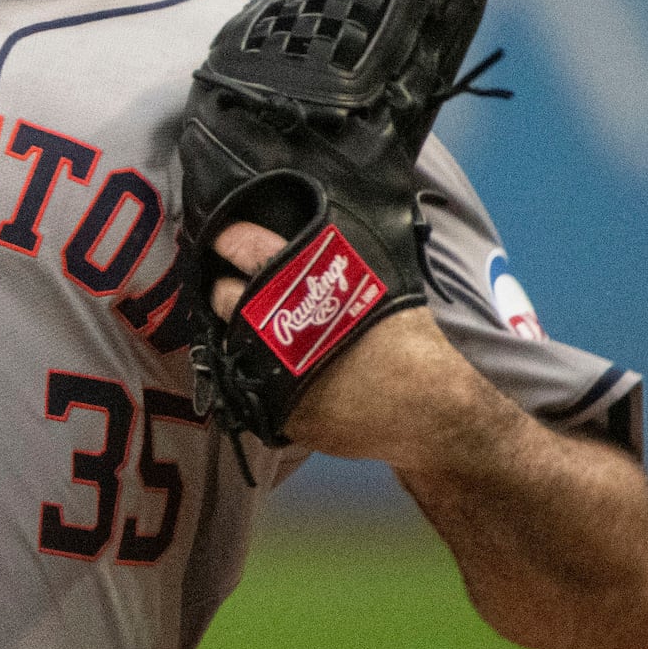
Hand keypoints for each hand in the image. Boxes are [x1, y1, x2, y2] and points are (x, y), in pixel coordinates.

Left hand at [207, 220, 474, 465]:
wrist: (428, 406)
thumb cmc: (410, 339)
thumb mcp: (375, 281)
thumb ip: (334, 264)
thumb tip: (314, 243)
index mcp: (306, 282)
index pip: (249, 248)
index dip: (230, 240)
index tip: (220, 239)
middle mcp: (279, 322)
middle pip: (225, 296)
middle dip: (223, 291)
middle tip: (230, 289)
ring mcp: (272, 369)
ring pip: (231, 343)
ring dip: (237, 335)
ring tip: (253, 331)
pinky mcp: (275, 409)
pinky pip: (251, 386)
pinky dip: (258, 376)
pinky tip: (271, 370)